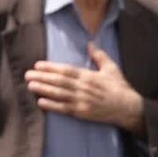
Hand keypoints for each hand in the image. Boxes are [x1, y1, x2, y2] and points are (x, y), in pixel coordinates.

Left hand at [25, 42, 144, 134]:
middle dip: (42, 78)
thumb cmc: (120, 88)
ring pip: (59, 94)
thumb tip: (90, 43)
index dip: (51, 68)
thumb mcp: (112, 69)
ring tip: (30, 86)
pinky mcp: (83, 113)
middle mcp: (84, 88)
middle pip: (59, 82)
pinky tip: (41, 102)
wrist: (130, 109)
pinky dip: (52, 106)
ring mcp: (83, 101)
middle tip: (27, 75)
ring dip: (43, 90)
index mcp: (89, 76)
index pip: (66, 70)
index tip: (38, 65)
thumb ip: (99, 56)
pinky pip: (65, 109)